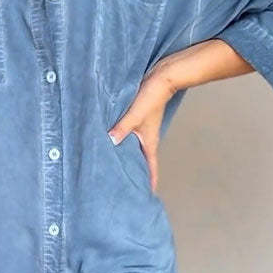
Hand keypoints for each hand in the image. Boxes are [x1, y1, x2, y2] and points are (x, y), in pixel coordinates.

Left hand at [107, 71, 173, 193]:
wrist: (162, 76)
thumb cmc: (153, 96)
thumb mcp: (136, 114)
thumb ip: (122, 128)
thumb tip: (110, 141)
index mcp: (149, 142)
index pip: (151, 168)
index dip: (150, 182)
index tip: (146, 196)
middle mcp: (146, 138)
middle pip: (141, 160)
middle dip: (135, 173)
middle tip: (124, 185)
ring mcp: (142, 129)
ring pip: (133, 148)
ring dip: (126, 157)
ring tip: (113, 167)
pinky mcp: (137, 119)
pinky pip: (128, 135)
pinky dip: (121, 141)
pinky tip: (110, 140)